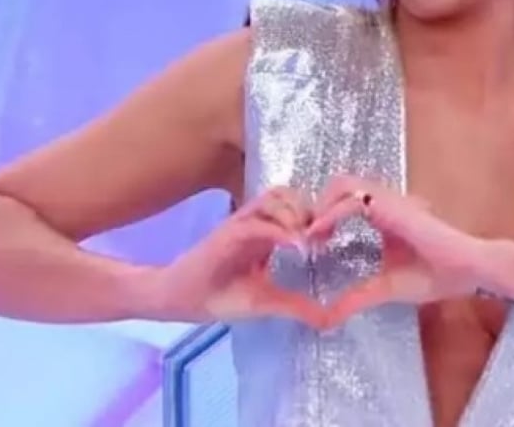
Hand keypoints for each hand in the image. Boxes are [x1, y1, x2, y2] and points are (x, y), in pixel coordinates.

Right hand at [160, 187, 326, 327]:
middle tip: (322, 235)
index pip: (295, 207)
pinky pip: (258, 222)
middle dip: (310, 209)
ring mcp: (241, 223)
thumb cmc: (222, 297)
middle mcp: (255, 221)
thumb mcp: (267, 301)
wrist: (183, 300)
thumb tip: (329, 320)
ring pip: (275, 197)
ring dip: (297, 214)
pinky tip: (297, 246)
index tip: (330, 239)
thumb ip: (297, 305)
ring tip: (308, 241)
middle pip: (288, 193)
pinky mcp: (228, 232)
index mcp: (266, 232)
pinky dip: (281, 230)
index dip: (316, 215)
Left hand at [306, 175, 481, 326]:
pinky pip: (354, 200)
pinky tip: (321, 232)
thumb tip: (329, 317)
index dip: (323, 213)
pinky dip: (332, 213)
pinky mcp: (393, 206)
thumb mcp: (386, 287)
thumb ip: (358, 296)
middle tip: (306, 235)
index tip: (311, 241)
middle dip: (317, 204)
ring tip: (311, 234)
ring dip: (322, 205)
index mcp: (382, 213)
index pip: (343, 198)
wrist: (470, 269)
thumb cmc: (437, 275)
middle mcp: (383, 200)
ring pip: (342, 184)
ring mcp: (389, 199)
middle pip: (338, 184)